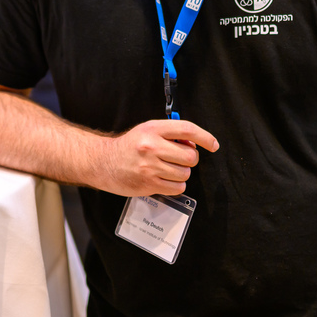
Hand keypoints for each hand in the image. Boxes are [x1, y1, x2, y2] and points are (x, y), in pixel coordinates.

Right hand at [97, 119, 218, 196]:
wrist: (103, 162)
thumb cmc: (129, 146)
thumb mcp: (147, 131)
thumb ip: (170, 134)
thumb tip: (194, 143)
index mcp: (153, 129)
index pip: (187, 129)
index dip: (205, 137)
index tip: (213, 144)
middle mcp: (152, 146)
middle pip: (190, 156)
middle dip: (189, 159)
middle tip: (178, 159)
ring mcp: (150, 166)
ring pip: (185, 173)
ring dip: (181, 174)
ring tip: (167, 170)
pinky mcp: (149, 184)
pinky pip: (178, 187)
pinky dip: (176, 185)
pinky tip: (164, 180)